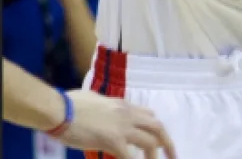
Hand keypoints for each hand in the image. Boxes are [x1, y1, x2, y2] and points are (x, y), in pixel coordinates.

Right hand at [59, 89, 176, 158]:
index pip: (148, 114)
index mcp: (122, 105)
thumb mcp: (94, 100)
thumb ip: (105, 107)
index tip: (158, 138)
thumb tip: (104, 113)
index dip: (154, 127)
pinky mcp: (113, 140)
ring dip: (153, 156)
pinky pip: (129, 156)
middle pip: (157, 127)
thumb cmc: (68, 104)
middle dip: (167, 142)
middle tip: (172, 155)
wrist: (57, 110)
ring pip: (150, 142)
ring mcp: (122, 128)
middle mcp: (127, 114)